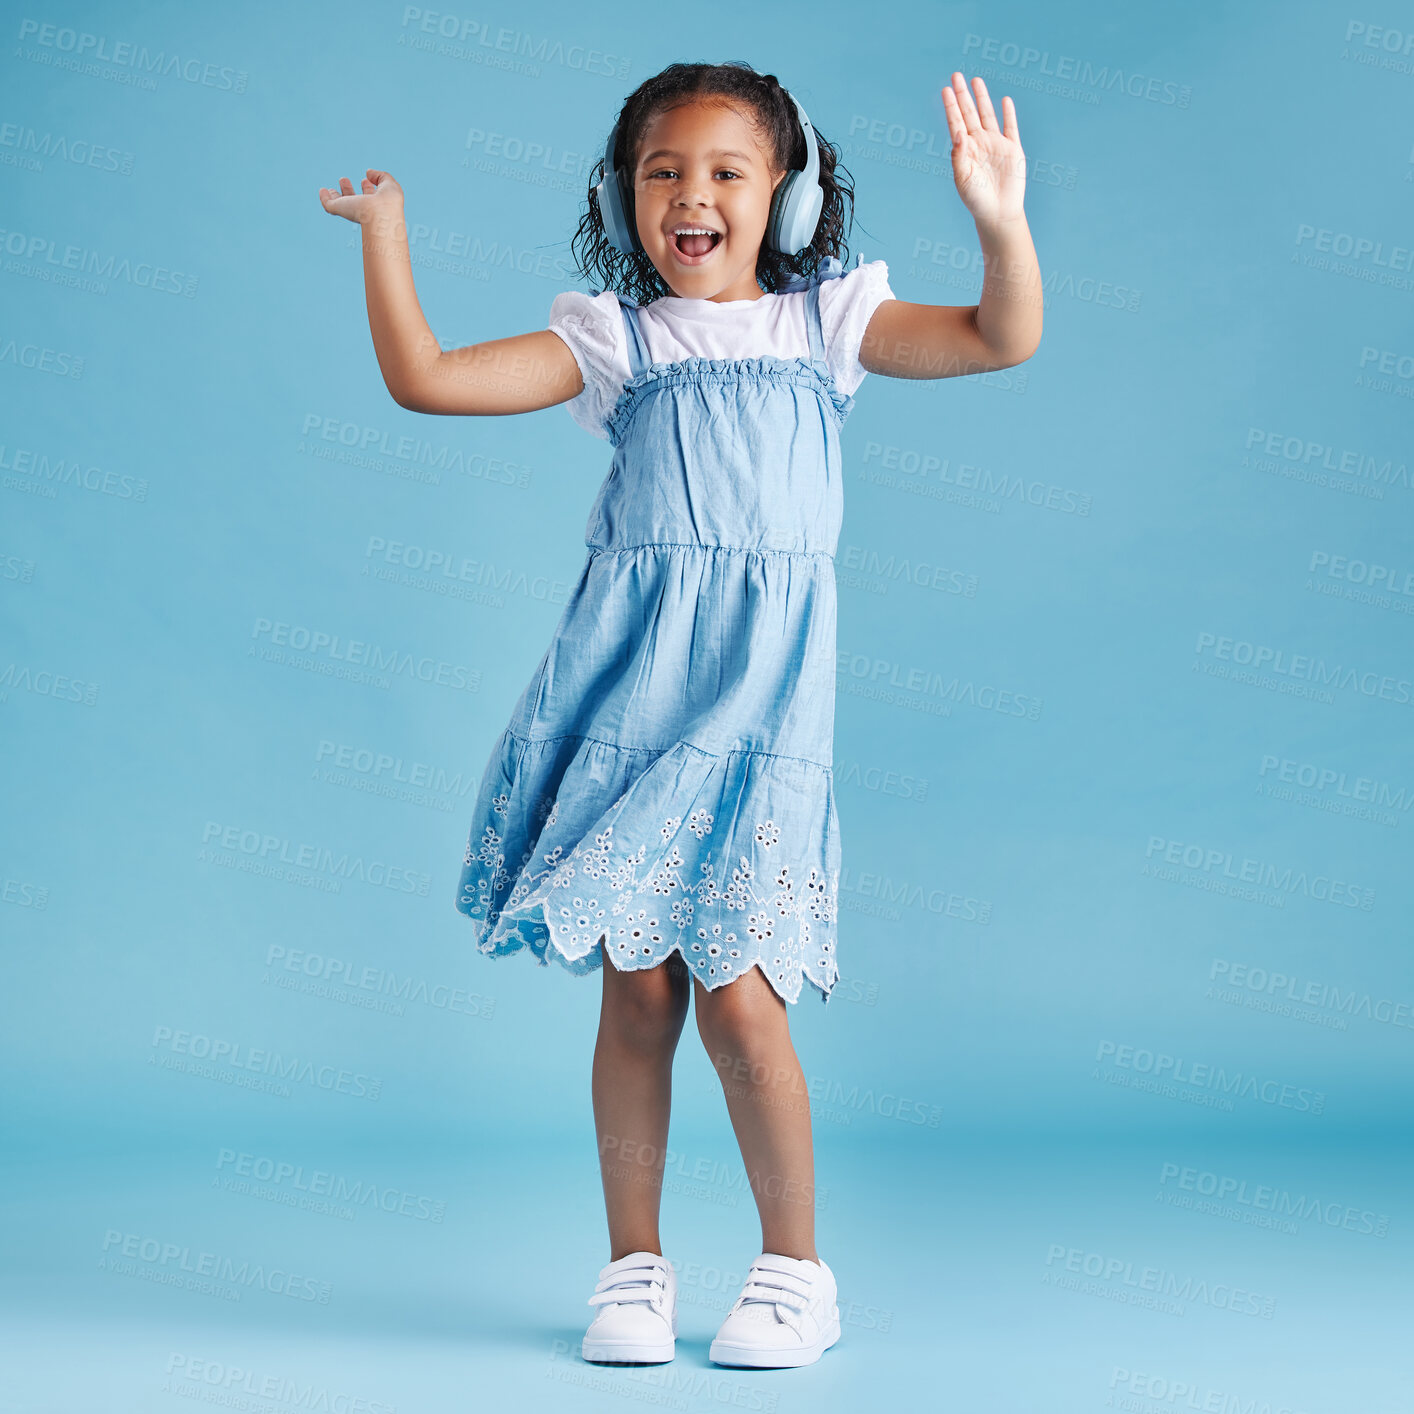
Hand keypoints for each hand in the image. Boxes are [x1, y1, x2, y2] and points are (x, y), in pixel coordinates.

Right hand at [318, 168, 403, 224]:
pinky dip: (324, 198)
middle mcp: (363, 209)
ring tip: (331, 188)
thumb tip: (368, 173)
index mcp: (376, 205)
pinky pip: (329, 205)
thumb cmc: (388, 201)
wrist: (380, 216)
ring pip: (341, 204)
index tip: (366, 179)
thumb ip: (380, 176)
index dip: (368, 188)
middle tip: (343, 180)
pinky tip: (322, 191)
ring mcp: (351, 210)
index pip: (370, 197)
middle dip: (348, 190)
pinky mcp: (341, 210)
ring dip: (336, 195)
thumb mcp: (390, 184)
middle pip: (353, 201)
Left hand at [940, 74, 1025, 227]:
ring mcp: (996, 145)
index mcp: (964, 151)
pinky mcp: (1013, 150)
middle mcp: (979, 144)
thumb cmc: (976, 199)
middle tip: (956, 76)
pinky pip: (1010, 128)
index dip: (951, 106)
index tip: (946, 90)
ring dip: (982, 98)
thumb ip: (959, 155)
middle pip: (970, 114)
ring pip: (988, 116)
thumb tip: (958, 132)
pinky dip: (1008, 114)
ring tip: (976, 81)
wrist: (998, 213)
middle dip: (963, 96)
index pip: (956, 123)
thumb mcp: (963, 178)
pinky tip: (1004, 101)